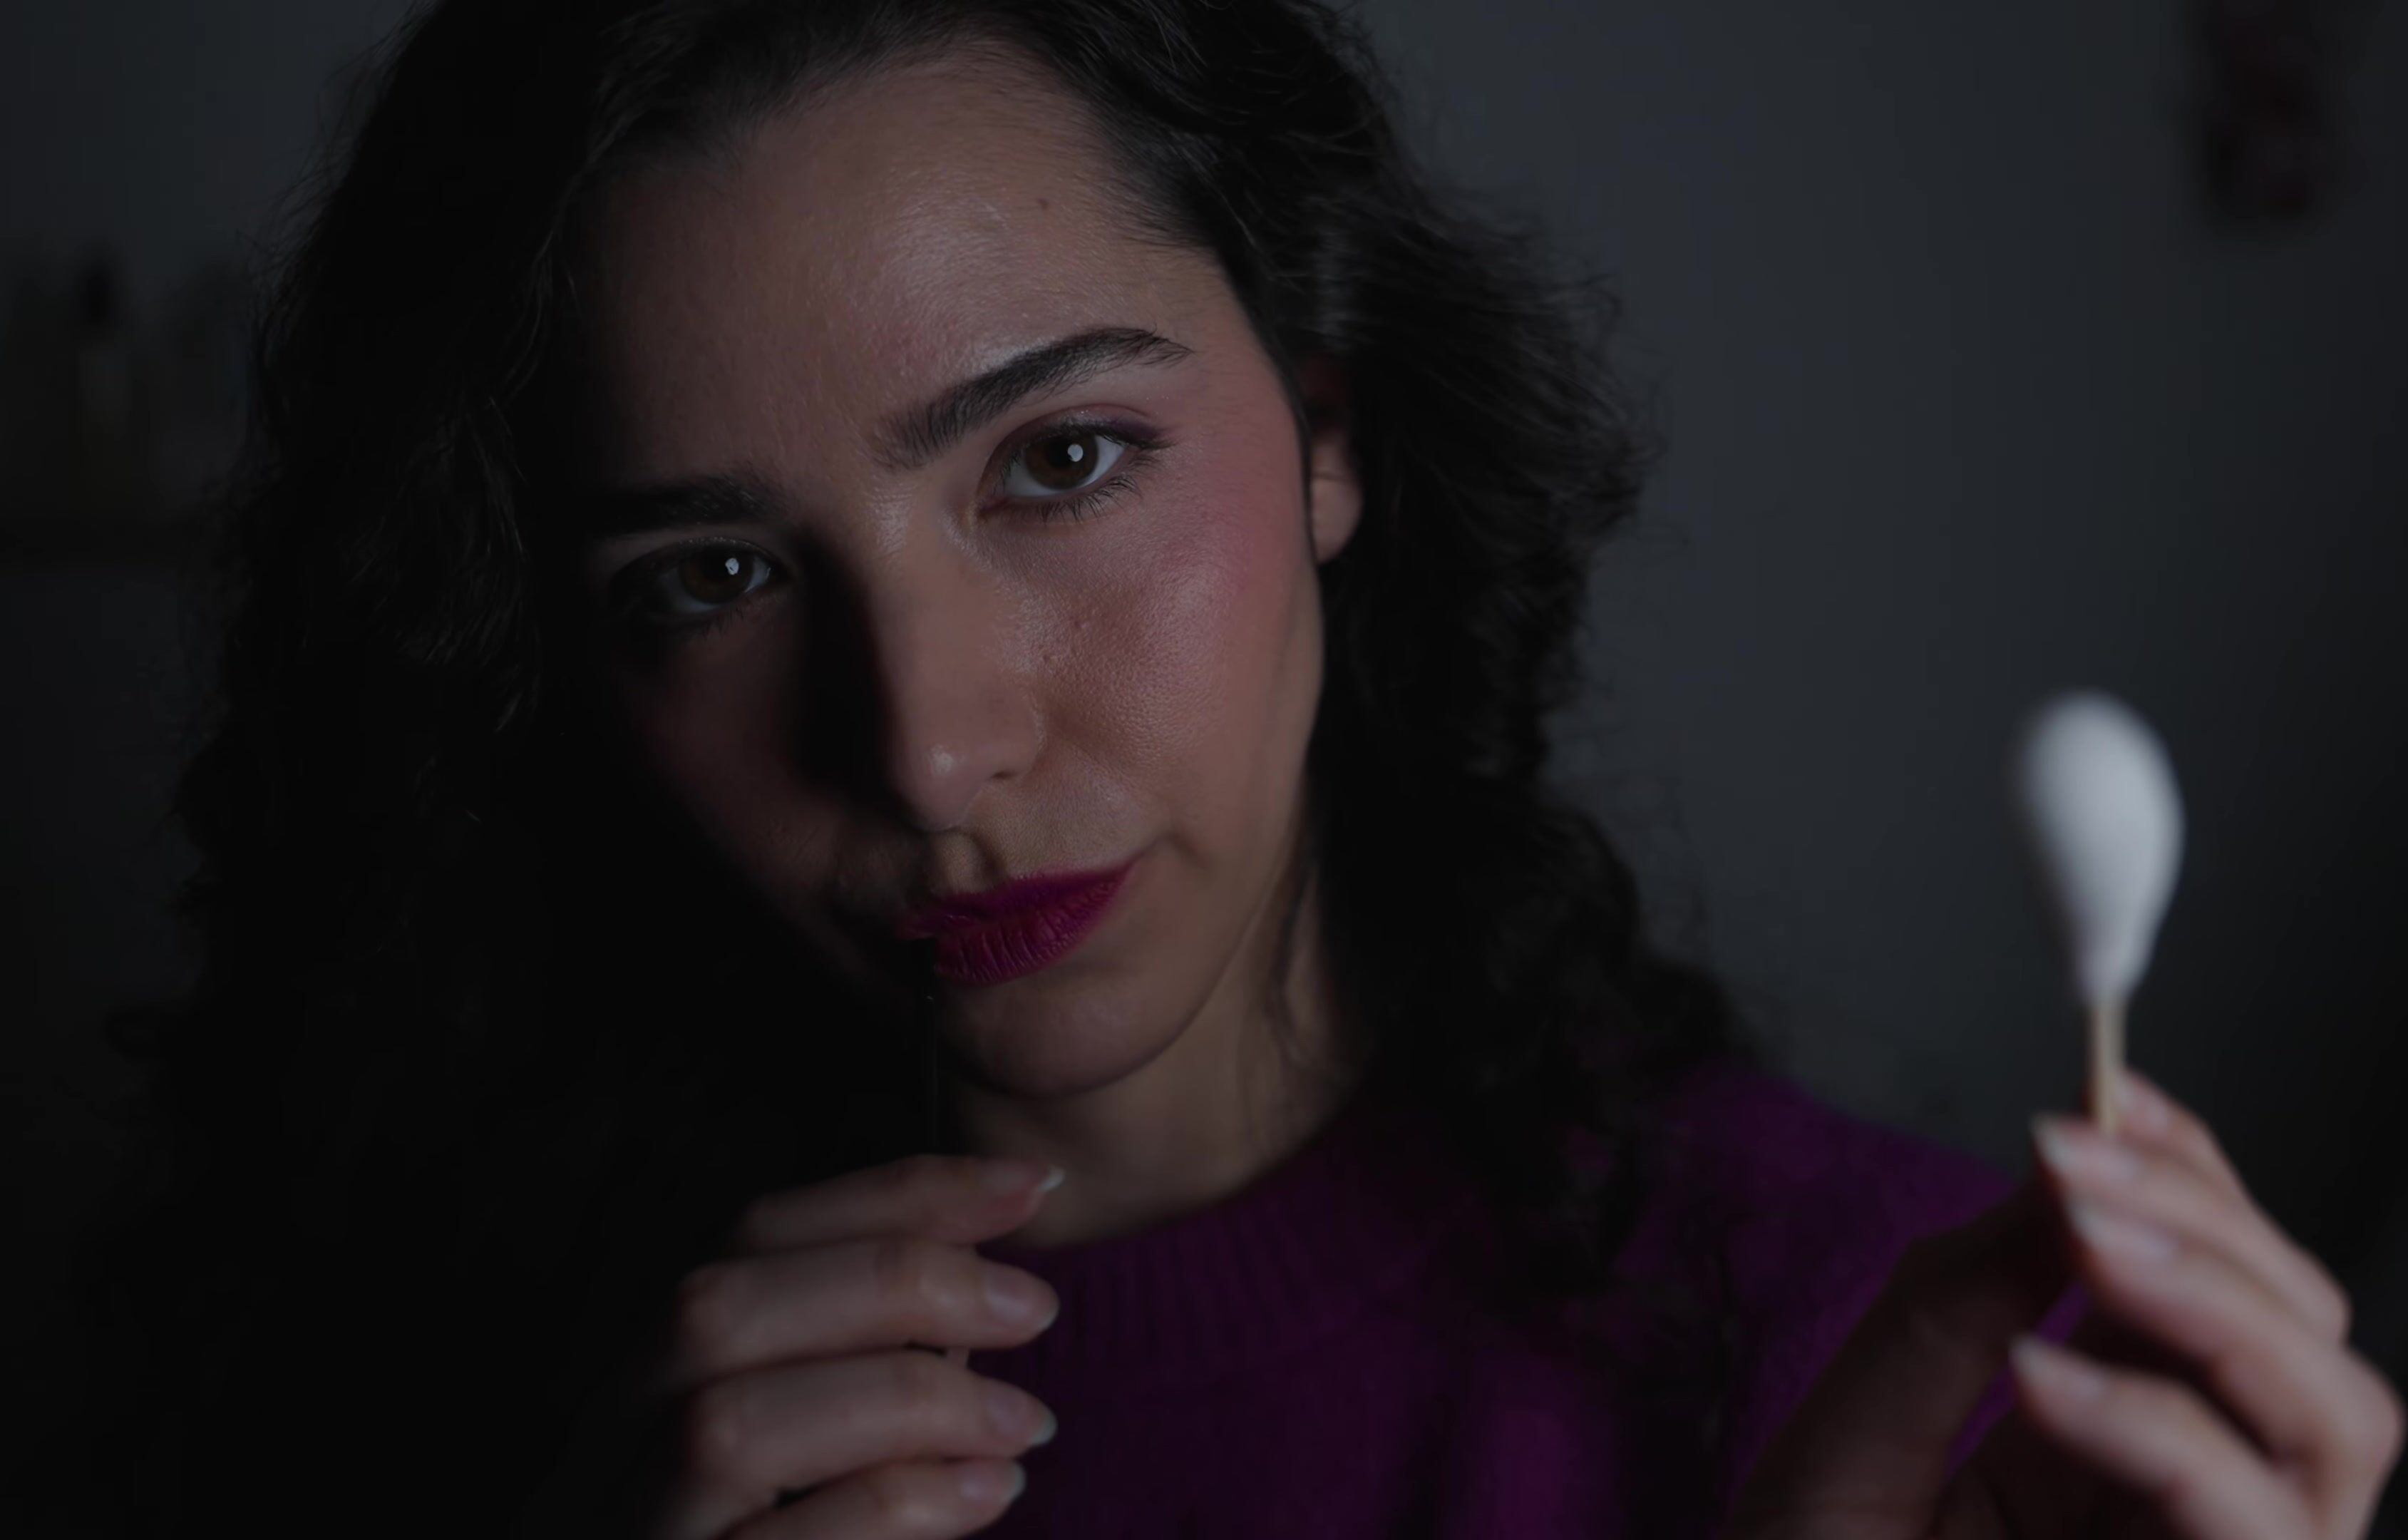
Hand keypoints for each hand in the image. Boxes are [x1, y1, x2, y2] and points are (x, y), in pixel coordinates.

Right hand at [517, 1155, 1066, 1539]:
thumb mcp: (811, 1443)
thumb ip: (863, 1362)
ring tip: (1024, 1421)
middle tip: (1035, 1307)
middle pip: (714, 1309)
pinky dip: (895, 1504)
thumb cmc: (786, 1530)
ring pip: (729, 1427)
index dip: (894, 1193)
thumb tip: (986, 1282)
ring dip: (905, 1400)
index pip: (751, 1234)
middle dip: (895, 1282)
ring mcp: (631, 1528)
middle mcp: (606, 1444)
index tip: (1030, 1180)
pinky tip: (987, 1492)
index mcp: (645, 1373)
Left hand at [1721, 1068, 2402, 1539]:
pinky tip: (2048, 1379)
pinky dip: (2166, 1434)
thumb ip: (1954, 1313)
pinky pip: (2257, 1530)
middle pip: (2310, 1341)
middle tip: (2078, 1159)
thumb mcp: (1852, 1442)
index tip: (2103, 1089)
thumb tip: (2060, 1172)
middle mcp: (2192, 1514)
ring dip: (2222, 1308)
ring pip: (2342, 1428)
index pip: (2217, 1291)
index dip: (2193, 1176)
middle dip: (2214, 1223)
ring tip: (2091, 1239)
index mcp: (2114, 1449)